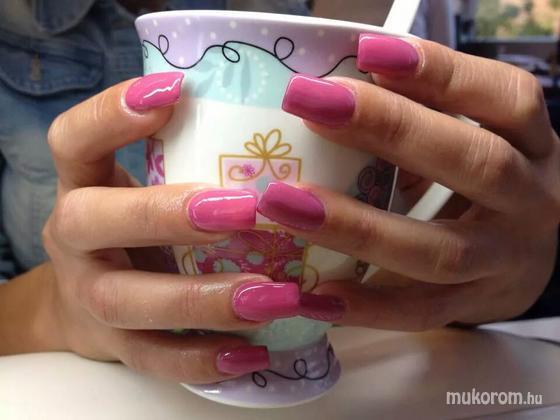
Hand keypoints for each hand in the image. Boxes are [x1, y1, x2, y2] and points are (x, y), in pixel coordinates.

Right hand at [39, 72, 309, 382]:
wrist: (87, 303)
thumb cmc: (134, 229)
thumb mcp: (144, 184)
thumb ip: (187, 156)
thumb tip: (280, 120)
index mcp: (83, 184)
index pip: (74, 139)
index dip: (111, 113)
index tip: (174, 91)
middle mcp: (75, 238)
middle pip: (94, 220)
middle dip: (167, 214)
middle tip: (243, 210)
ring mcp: (90, 296)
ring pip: (128, 300)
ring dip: (202, 298)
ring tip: (272, 296)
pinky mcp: (115, 345)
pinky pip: (153, 358)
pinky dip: (203, 358)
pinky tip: (254, 352)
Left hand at [259, 35, 559, 329]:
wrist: (528, 259)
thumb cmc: (485, 184)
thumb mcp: (472, 138)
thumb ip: (423, 116)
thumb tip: (338, 92)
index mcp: (532, 144)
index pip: (504, 98)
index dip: (441, 73)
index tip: (369, 51)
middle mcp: (530, 200)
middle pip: (473, 162)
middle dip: (389, 129)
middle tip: (310, 105)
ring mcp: (505, 261)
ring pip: (438, 250)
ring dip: (357, 226)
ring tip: (283, 203)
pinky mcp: (474, 305)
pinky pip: (418, 311)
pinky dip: (363, 304)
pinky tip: (309, 293)